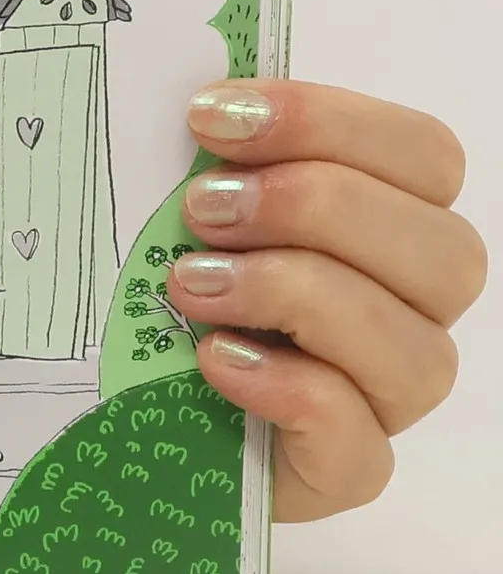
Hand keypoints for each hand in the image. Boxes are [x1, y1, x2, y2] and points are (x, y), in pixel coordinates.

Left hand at [166, 80, 484, 520]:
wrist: (132, 416)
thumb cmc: (168, 293)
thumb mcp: (182, 215)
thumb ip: (211, 162)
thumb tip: (192, 102)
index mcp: (392, 222)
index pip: (422, 155)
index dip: (327, 122)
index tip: (209, 116)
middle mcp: (412, 309)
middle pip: (442, 248)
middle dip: (314, 208)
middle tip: (201, 208)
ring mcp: (386, 398)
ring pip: (412, 346)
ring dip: (295, 295)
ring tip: (191, 285)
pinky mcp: (344, 471)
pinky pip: (356, 436)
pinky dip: (287, 388)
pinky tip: (214, 359)